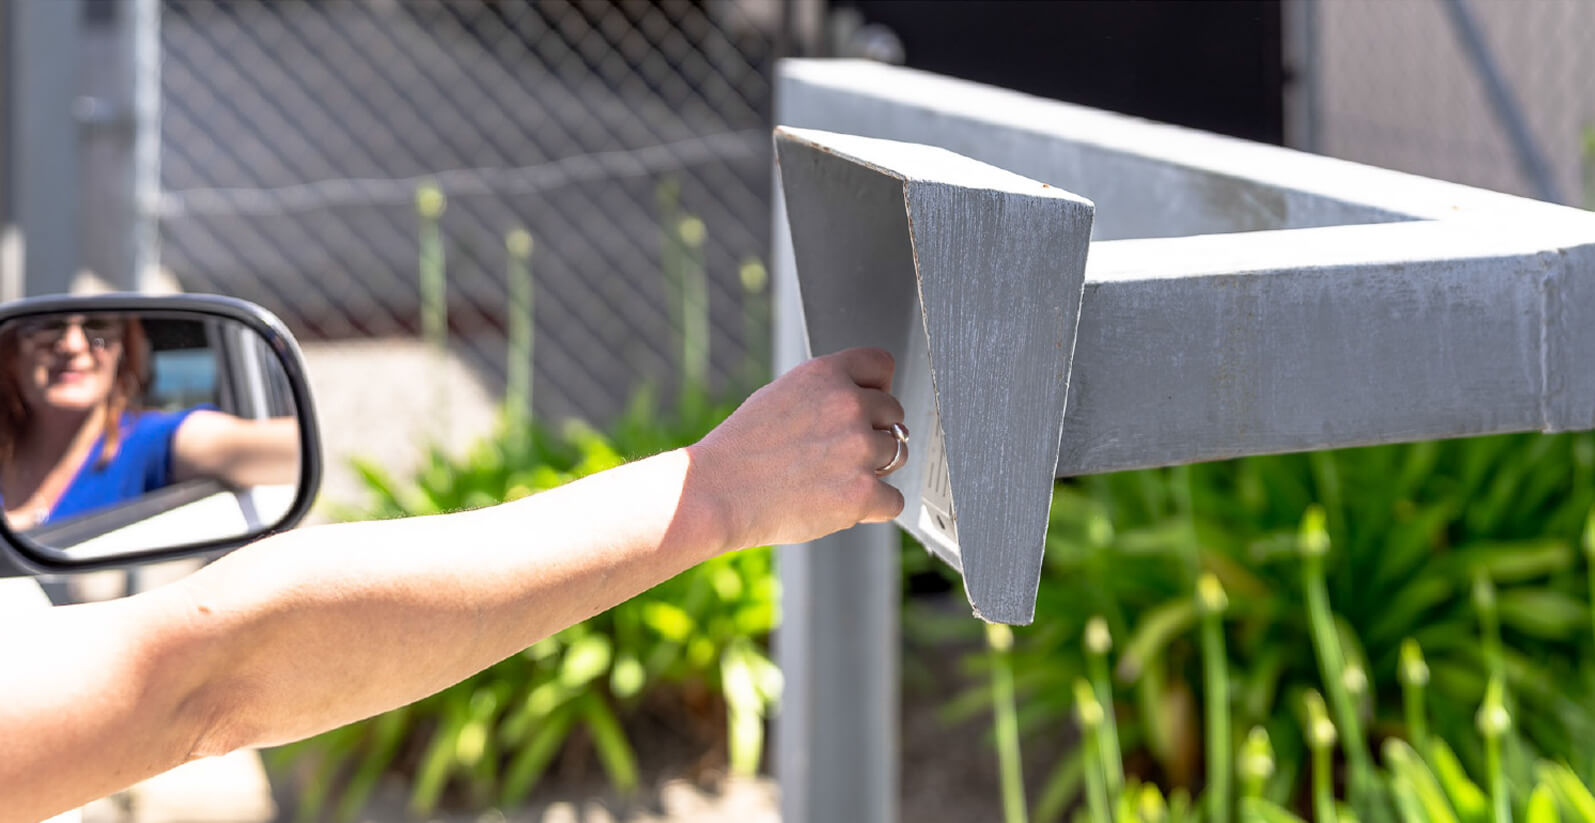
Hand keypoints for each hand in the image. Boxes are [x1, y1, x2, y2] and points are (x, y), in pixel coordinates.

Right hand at [689, 347, 907, 550]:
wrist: (717, 493)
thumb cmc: (741, 450)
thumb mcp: (780, 395)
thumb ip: (826, 392)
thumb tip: (867, 402)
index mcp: (826, 374)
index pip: (881, 364)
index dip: (876, 388)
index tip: (867, 408)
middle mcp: (848, 404)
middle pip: (895, 413)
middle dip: (873, 432)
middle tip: (836, 454)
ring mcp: (859, 448)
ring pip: (897, 455)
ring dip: (873, 470)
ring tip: (830, 479)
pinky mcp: (863, 492)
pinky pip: (894, 499)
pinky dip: (874, 507)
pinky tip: (840, 503)